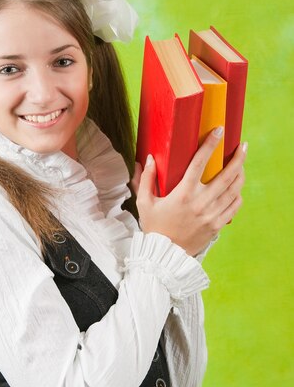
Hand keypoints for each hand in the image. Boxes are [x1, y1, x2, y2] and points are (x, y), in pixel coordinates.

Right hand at [132, 128, 246, 255]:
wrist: (164, 254)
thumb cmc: (154, 227)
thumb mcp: (144, 202)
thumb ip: (146, 179)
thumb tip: (149, 158)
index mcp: (182, 194)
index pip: (200, 163)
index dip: (210, 145)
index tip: (219, 131)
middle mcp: (200, 203)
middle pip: (226, 175)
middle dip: (237, 158)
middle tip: (242, 146)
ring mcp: (211, 215)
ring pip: (234, 190)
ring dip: (240, 174)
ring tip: (241, 165)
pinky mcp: (217, 225)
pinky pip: (234, 206)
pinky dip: (237, 195)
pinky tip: (236, 188)